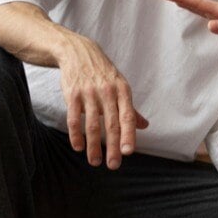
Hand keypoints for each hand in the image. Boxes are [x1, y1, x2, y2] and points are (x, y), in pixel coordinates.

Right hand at [57, 34, 148, 168]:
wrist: (77, 52)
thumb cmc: (103, 73)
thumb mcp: (120, 86)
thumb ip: (130, 109)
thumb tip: (145, 126)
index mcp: (122, 91)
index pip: (127, 116)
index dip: (129, 135)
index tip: (129, 152)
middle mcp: (107, 92)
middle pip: (111, 124)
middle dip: (113, 147)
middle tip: (114, 165)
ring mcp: (89, 93)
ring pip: (92, 124)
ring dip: (93, 146)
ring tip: (95, 162)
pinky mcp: (72, 94)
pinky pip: (74, 118)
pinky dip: (76, 135)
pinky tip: (79, 147)